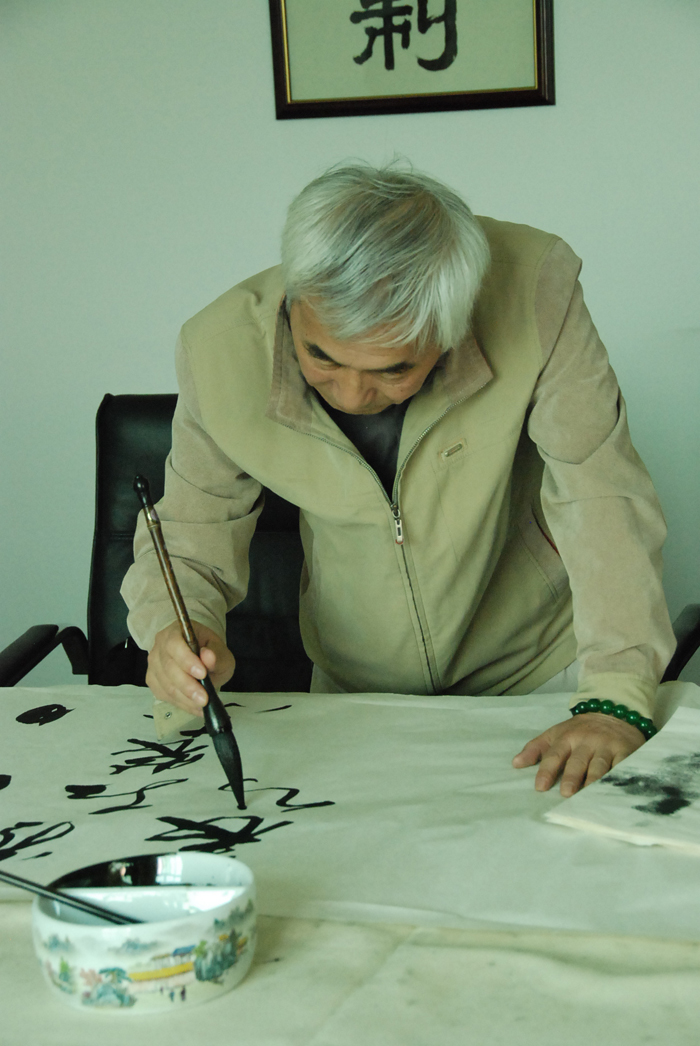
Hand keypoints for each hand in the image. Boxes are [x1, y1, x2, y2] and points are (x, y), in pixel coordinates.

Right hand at [146, 621, 234, 715]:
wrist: (200, 657)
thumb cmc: (209, 652)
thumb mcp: (220, 651)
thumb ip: (217, 654)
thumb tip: (209, 657)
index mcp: (174, 632)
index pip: (174, 644)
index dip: (186, 660)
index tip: (202, 674)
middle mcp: (159, 647)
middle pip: (168, 668)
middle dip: (188, 686)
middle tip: (204, 699)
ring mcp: (154, 666)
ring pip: (166, 685)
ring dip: (186, 698)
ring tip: (203, 705)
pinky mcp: (153, 682)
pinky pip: (165, 695)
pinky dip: (182, 704)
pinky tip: (196, 708)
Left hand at [512, 713, 644, 796]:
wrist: (613, 711)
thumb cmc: (580, 729)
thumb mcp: (556, 733)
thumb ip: (536, 748)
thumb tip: (515, 764)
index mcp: (567, 737)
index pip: (554, 755)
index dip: (546, 770)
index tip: (539, 787)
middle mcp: (586, 741)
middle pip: (577, 761)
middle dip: (571, 776)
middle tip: (566, 793)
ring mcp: (607, 746)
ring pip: (600, 765)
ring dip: (594, 780)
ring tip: (589, 795)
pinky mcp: (626, 751)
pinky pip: (623, 766)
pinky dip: (620, 777)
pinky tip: (617, 788)